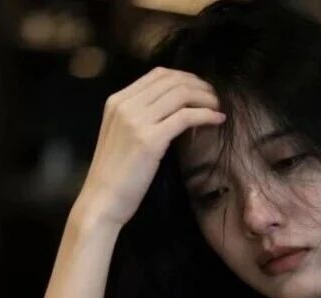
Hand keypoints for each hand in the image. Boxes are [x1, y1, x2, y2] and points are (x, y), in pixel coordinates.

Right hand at [74, 67, 225, 227]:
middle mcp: (125, 105)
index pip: (158, 74)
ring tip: (218, 107)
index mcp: (117, 101)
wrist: (102, 200)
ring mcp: (136, 121)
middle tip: (215, 97)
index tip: (201, 89)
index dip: (185, 77)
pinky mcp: (150, 139)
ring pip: (181, 94)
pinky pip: (186, 117)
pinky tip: (217, 120)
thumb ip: (141, 116)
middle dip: (200, 85)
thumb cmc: (115, 174)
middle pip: (172, 81)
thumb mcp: (122, 134)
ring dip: (206, 98)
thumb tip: (174, 106)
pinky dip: (206, 115)